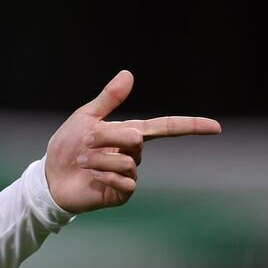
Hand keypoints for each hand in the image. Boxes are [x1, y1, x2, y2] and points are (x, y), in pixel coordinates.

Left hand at [45, 70, 220, 212]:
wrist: (50, 176)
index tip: (216, 127)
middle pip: (136, 139)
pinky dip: (104, 176)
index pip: (166, 128)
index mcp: (129, 134)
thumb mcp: (86, 117)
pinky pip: (125, 182)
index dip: (191, 126)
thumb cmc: (67, 146)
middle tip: (83, 142)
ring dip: (99, 158)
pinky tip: (91, 178)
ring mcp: (130, 175)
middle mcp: (133, 154)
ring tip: (82, 161)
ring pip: (127, 161)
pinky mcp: (122, 193)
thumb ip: (109, 98)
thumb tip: (129, 73)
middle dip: (105, 138)